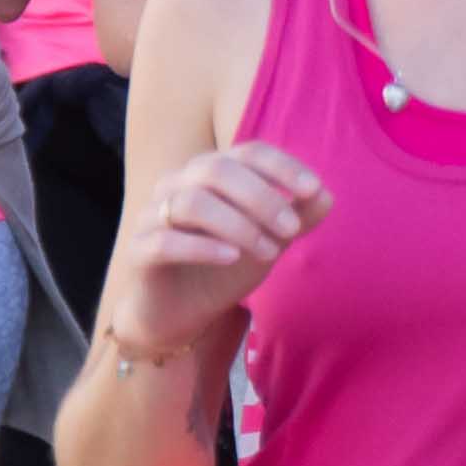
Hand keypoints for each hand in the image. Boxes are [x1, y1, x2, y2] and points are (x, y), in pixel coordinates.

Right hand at [105, 139, 329, 348]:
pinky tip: (231, 259)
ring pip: (191, 202)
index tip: (313, 190)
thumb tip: (327, 196)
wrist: (182, 313)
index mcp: (210, 173)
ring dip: (238, 225)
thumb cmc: (225, 267)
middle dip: (261, 197)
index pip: (247, 152)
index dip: (281, 167)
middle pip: (216, 170)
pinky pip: (164, 241)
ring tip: (269, 252)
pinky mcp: (138, 251)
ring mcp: (153, 215)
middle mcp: (177, 184)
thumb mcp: (270, 241)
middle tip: (292, 230)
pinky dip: (202, 247)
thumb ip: (298, 218)